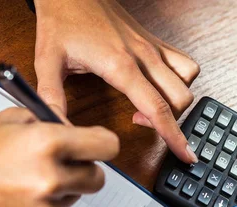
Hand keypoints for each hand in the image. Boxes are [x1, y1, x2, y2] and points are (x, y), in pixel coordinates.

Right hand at [0, 108, 118, 206]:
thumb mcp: (10, 118)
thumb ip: (49, 119)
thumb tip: (73, 127)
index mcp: (48, 143)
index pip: (107, 146)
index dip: (103, 144)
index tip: (98, 145)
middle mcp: (52, 177)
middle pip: (98, 178)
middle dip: (85, 168)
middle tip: (63, 163)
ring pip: (76, 197)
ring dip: (63, 188)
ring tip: (28, 178)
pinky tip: (19, 196)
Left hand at [33, 0, 199, 163]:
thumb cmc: (61, 20)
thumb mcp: (47, 62)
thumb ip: (52, 98)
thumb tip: (57, 128)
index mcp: (120, 65)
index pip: (157, 109)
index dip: (173, 137)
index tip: (186, 155)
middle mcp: (143, 56)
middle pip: (179, 99)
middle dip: (171, 122)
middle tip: (140, 123)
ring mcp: (152, 47)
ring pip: (188, 81)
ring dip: (178, 101)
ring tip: (151, 106)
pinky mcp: (154, 40)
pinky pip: (185, 62)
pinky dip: (183, 79)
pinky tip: (163, 86)